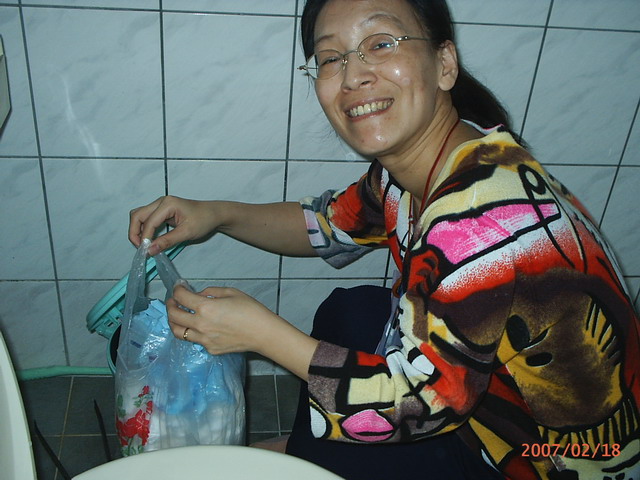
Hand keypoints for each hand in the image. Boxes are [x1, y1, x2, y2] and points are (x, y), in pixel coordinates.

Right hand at [128, 196, 220, 255]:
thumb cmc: (204, 220)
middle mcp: (161, 202)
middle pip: (137, 215)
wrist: (214, 214)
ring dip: (138, 230)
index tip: (145, 251)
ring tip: (144, 245)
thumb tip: (150, 250)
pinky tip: (150, 240)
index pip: (149, 222)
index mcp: (167, 204)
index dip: (145, 238)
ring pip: (139, 216)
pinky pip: (146, 219)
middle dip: (135, 232)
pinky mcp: (162, 211)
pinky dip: (144, 229)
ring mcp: (160, 205)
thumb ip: (167, 241)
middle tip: (140, 248)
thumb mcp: (186, 233)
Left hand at [166, 285, 318, 379]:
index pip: (181, 297)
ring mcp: (204, 340)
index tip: (179, 286)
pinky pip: (195, 340)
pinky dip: (193, 331)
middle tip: (173, 300)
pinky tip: (200, 326)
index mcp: (206, 308)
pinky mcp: (210, 349)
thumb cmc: (251, 310)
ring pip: (178, 332)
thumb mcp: (231, 292)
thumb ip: (211, 291)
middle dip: (170, 305)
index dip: (177, 289)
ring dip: (174, 321)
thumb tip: (199, 295)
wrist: (263, 333)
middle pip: (174, 316)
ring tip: (178, 315)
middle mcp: (200, 325)